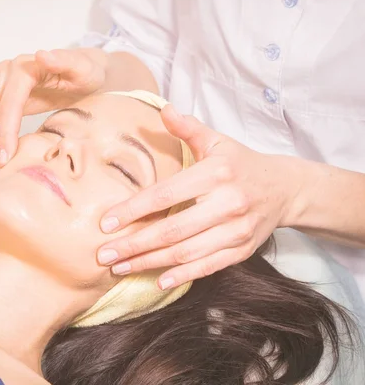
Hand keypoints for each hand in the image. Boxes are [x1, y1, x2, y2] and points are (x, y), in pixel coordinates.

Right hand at [0, 48, 107, 173]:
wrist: (84, 72)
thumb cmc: (86, 72)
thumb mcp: (82, 67)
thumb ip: (65, 61)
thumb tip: (42, 55)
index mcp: (23, 68)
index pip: (8, 104)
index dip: (6, 132)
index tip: (8, 157)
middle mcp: (5, 74)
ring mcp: (0, 87)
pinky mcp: (0, 100)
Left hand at [97, 105, 301, 288]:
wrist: (286, 189)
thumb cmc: (241, 163)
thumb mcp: (217, 141)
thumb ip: (188, 128)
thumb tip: (163, 108)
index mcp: (216, 173)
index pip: (166, 195)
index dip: (134, 210)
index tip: (106, 222)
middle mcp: (227, 204)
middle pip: (172, 230)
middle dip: (134, 244)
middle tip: (104, 254)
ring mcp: (236, 230)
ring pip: (186, 253)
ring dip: (149, 262)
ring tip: (120, 267)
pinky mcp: (242, 250)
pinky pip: (208, 267)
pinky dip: (181, 276)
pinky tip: (157, 281)